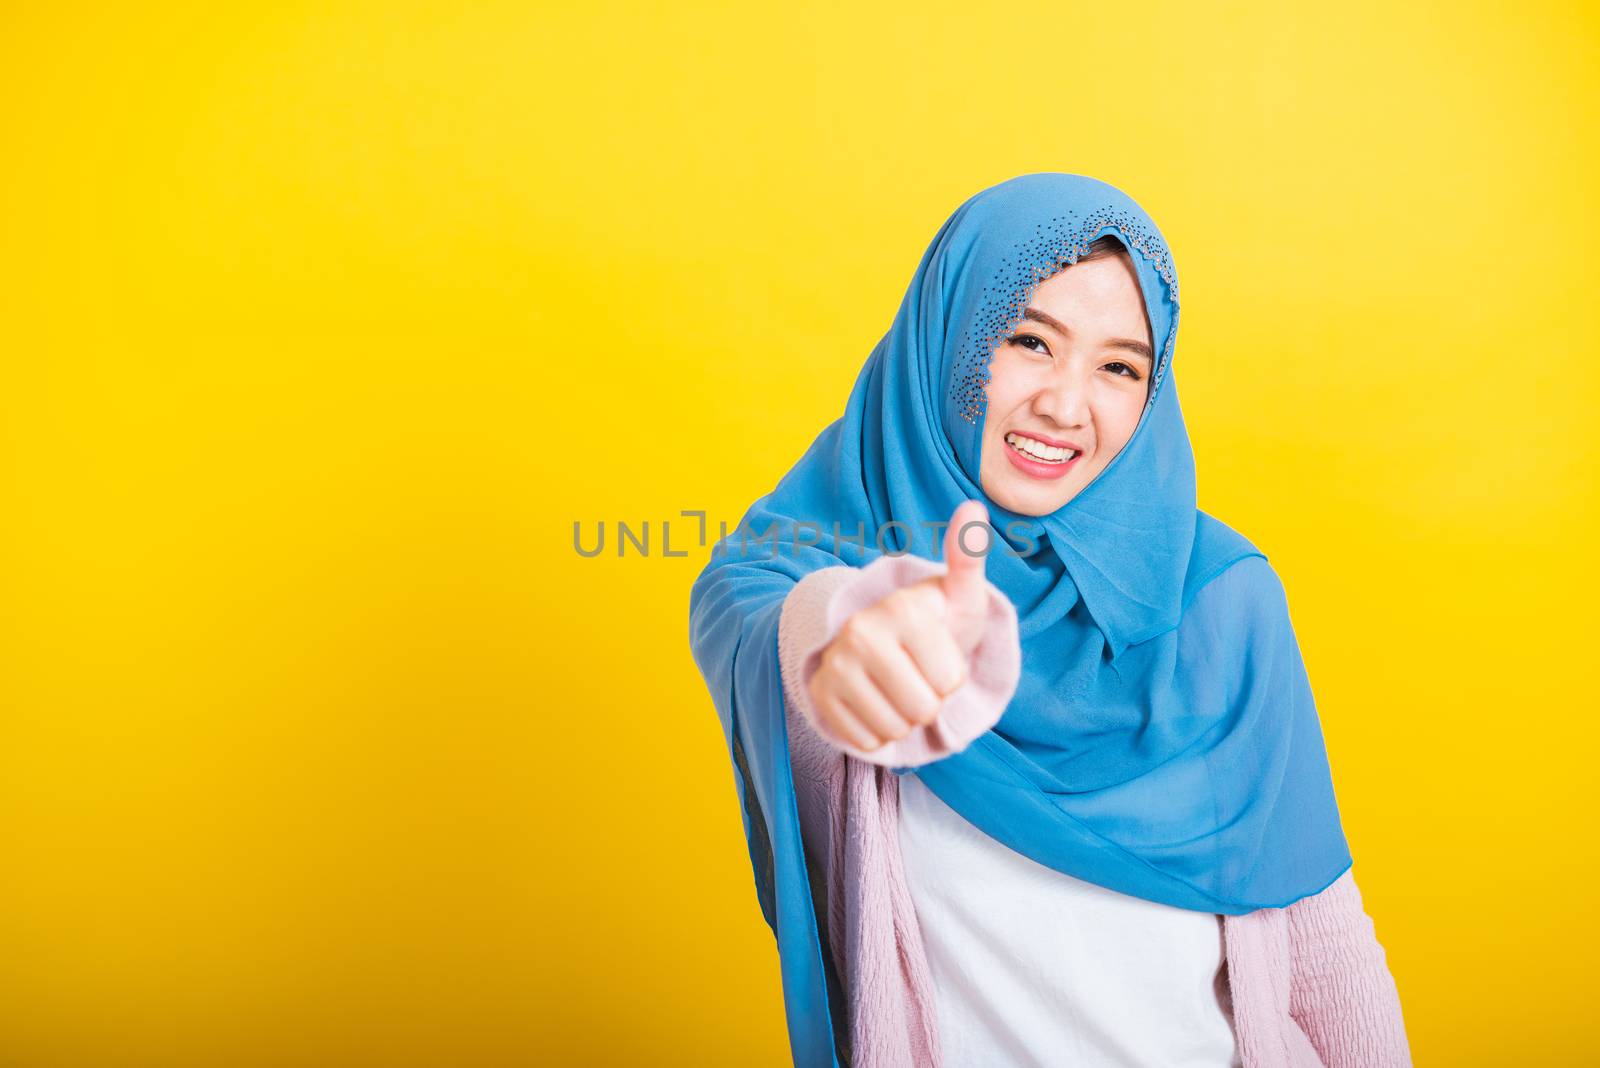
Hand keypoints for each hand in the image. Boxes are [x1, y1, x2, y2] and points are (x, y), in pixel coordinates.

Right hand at [806, 500, 992, 751]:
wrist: (884, 644)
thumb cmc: (936, 623)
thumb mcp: (961, 597)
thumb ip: (968, 558)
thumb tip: (971, 506)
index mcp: (901, 609)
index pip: (950, 683)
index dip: (953, 677)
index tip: (938, 654)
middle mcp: (860, 632)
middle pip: (922, 710)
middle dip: (929, 701)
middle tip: (918, 674)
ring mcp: (834, 664)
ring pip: (894, 729)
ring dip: (904, 718)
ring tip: (898, 687)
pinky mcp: (819, 694)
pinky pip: (866, 741)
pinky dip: (877, 732)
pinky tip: (875, 702)